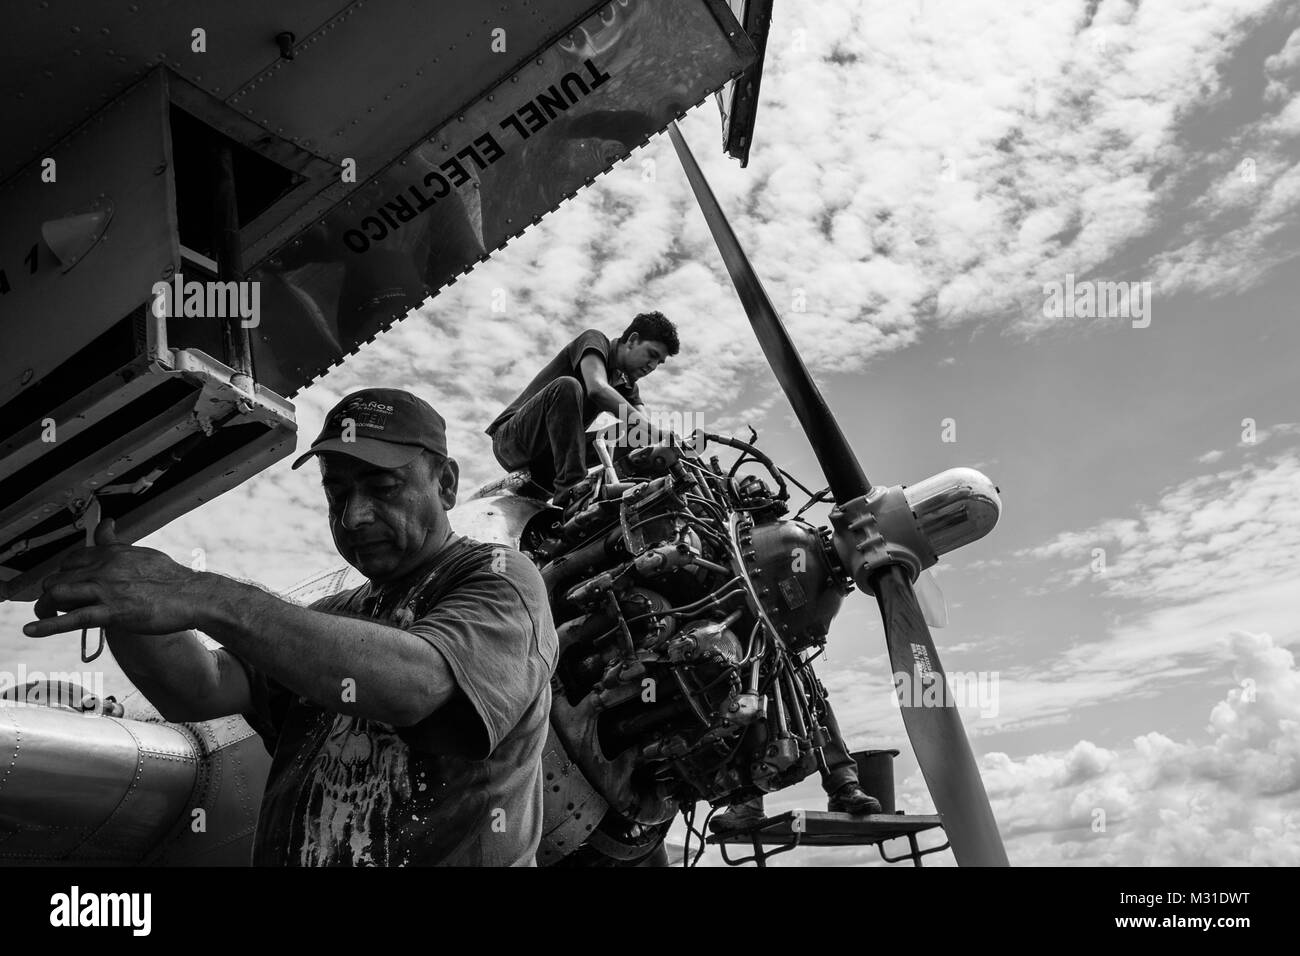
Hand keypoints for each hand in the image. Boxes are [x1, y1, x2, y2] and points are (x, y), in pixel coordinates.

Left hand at [23, 519, 206, 637]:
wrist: (192, 596)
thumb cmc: (170, 577)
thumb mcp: (140, 553)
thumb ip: (116, 542)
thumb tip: (106, 524)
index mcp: (111, 553)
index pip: (71, 560)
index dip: (64, 574)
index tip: (67, 583)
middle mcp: (104, 568)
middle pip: (58, 577)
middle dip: (50, 592)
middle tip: (55, 604)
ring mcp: (107, 590)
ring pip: (57, 594)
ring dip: (44, 608)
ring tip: (42, 617)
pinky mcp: (113, 612)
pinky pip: (73, 618)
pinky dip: (48, 626)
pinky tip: (31, 630)